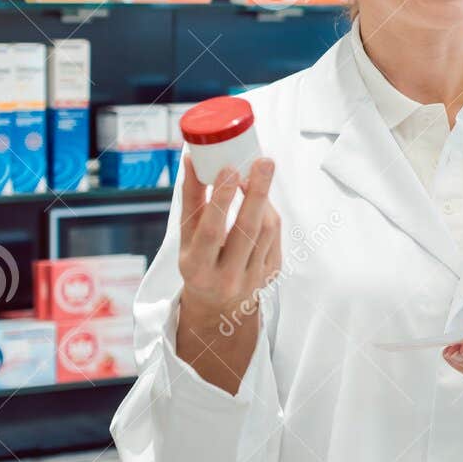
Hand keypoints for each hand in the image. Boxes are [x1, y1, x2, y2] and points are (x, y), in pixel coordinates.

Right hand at [177, 157, 281, 336]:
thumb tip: (192, 158)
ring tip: (258, 174)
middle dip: (257, 192)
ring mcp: (253, 278)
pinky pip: (275, 236)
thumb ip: (191, 198)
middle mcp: (226, 277)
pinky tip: (261, 200)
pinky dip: (269, 213)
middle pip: (248, 229)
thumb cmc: (199, 260)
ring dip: (264, 198)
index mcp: (197, 269)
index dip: (221, 200)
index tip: (229, 169)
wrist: (219, 303)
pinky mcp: (272, 273)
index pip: (211, 231)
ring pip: (267, 230)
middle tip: (263, 161)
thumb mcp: (186, 236)